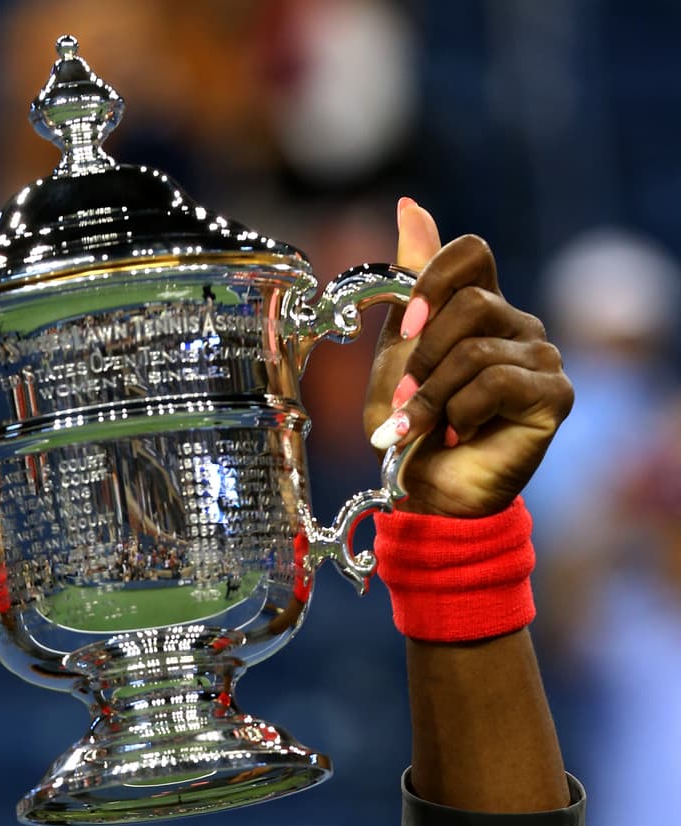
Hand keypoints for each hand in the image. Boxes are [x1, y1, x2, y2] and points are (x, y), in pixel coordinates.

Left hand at [364, 202, 573, 516]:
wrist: (427, 495)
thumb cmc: (411, 430)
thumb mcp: (397, 352)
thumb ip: (409, 284)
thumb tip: (411, 205)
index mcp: (481, 307)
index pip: (470, 252)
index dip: (433, 281)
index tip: (407, 326)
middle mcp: (518, 324)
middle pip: (470, 303)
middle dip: (424, 358)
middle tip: (407, 401)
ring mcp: (542, 357)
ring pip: (477, 348)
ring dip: (434, 395)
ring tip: (424, 427)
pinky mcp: (554, 395)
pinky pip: (498, 381)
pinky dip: (462, 413)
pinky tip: (459, 435)